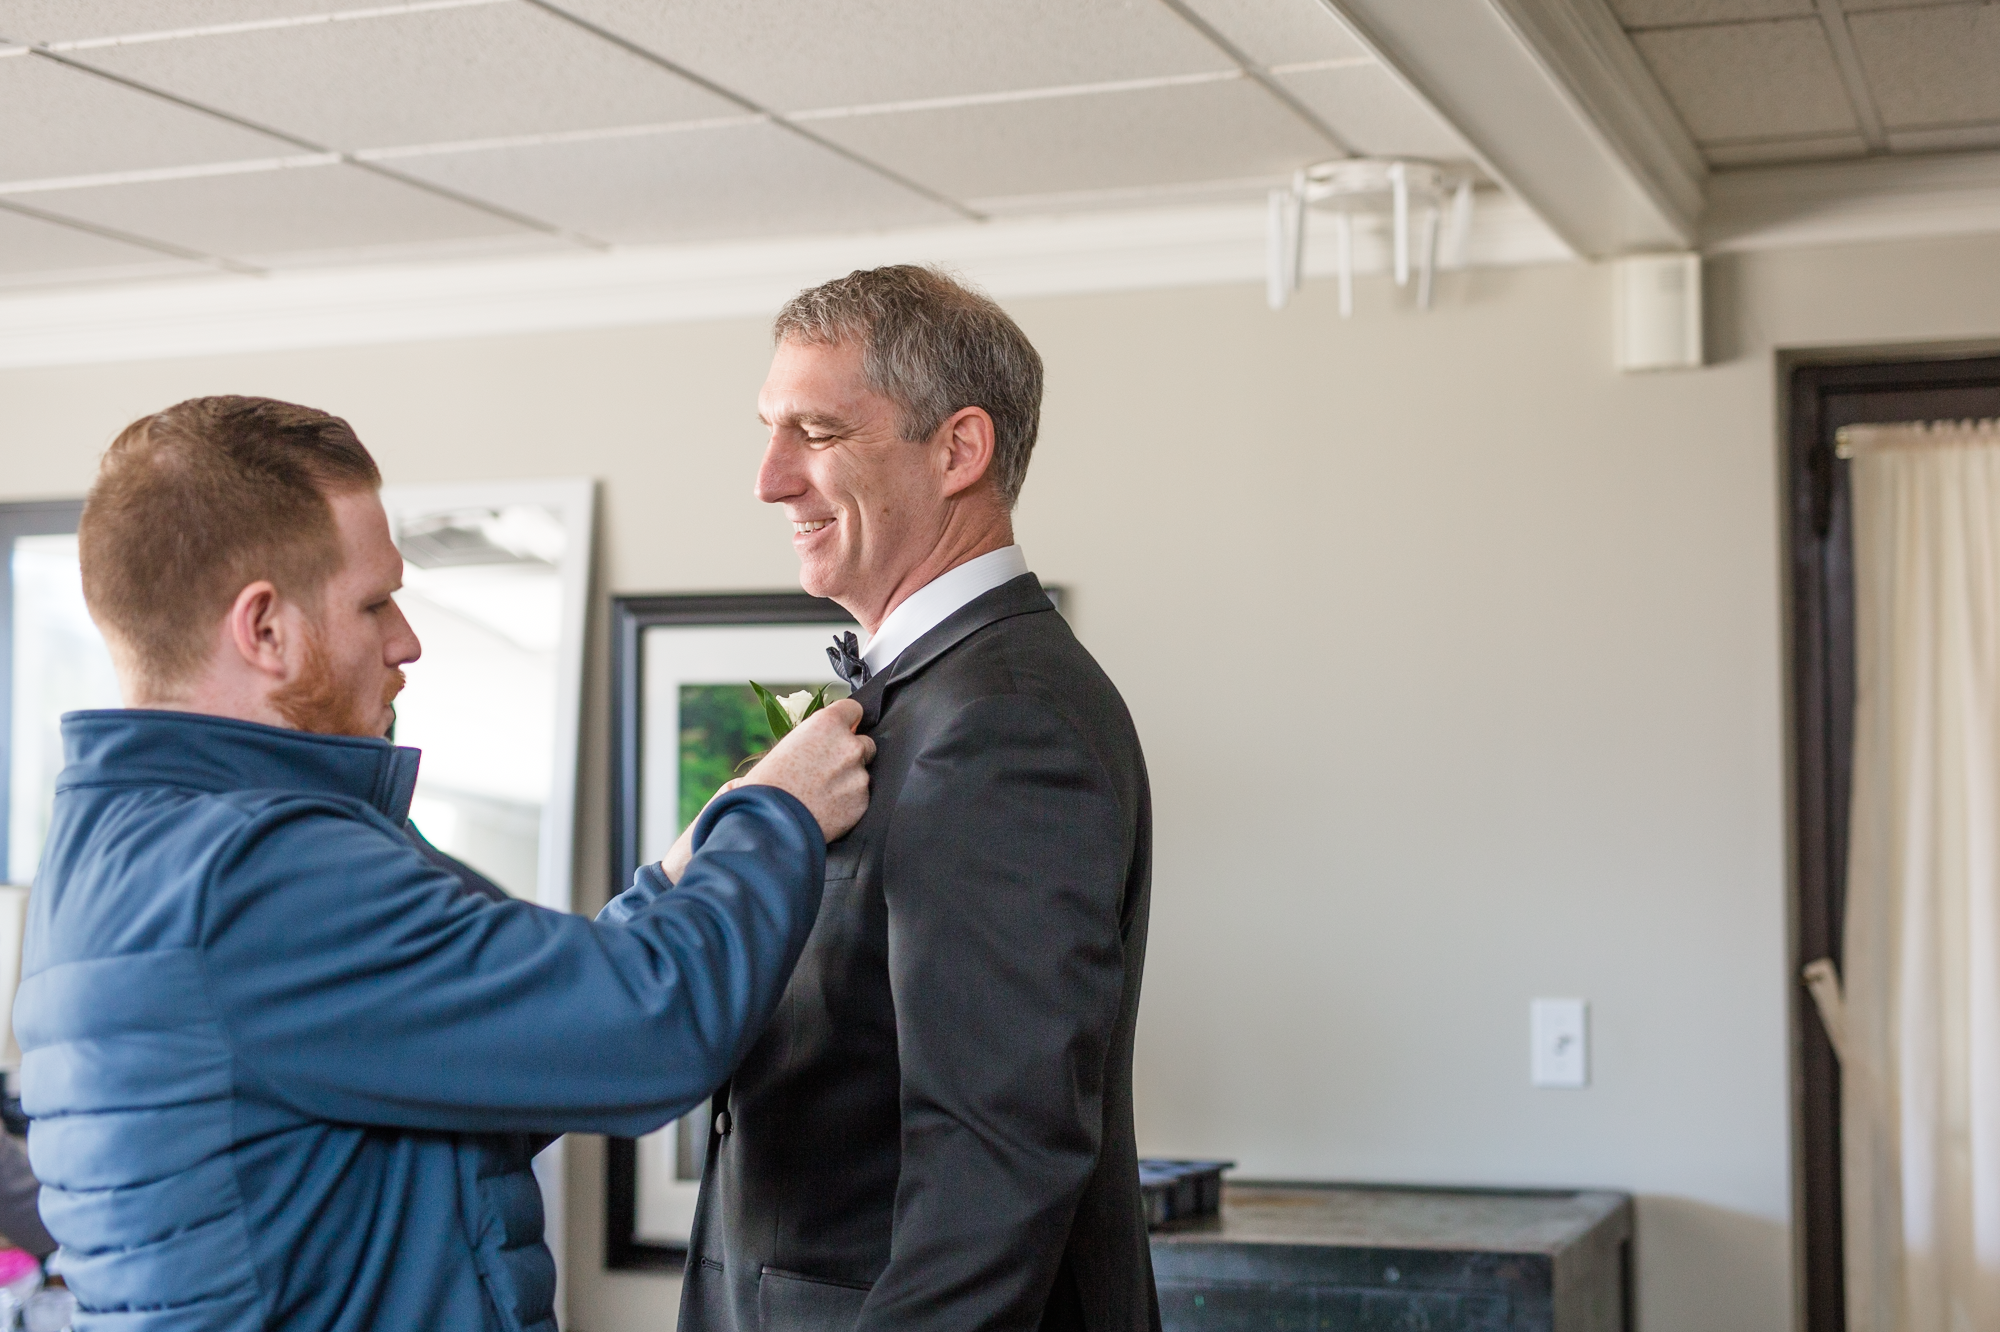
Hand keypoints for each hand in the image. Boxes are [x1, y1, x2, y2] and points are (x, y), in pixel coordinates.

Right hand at [656, 700, 873, 881]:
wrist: (769, 823)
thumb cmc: (767, 784)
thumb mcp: (785, 748)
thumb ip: (813, 740)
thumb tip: (823, 741)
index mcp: (827, 724)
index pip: (854, 710)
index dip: (847, 722)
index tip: (841, 731)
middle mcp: (849, 746)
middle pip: (864, 743)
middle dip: (851, 754)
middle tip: (827, 769)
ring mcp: (859, 775)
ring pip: (862, 773)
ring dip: (849, 780)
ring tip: (822, 794)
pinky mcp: (862, 801)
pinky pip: (861, 797)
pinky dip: (848, 802)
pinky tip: (827, 809)